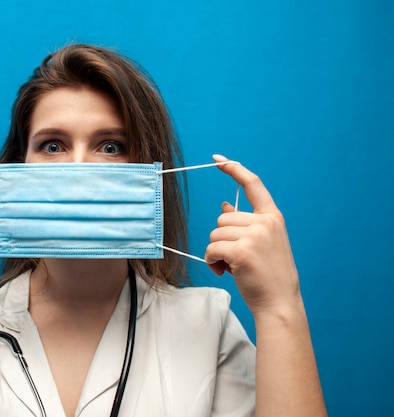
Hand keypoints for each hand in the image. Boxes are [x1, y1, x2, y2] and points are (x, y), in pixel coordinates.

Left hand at [205, 155, 299, 315]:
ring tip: (232, 267)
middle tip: (235, 259)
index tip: (219, 159)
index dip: (234, 169)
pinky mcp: (242, 250)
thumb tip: (225, 205)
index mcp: (273, 217)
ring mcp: (255, 235)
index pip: (253, 184)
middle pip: (223, 219)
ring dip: (216, 252)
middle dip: (222, 240)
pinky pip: (211, 249)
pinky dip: (211, 262)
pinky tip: (224, 271)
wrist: (279, 303)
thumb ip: (244, 224)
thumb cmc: (267, 275)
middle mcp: (265, 222)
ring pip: (215, 234)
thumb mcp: (261, 244)